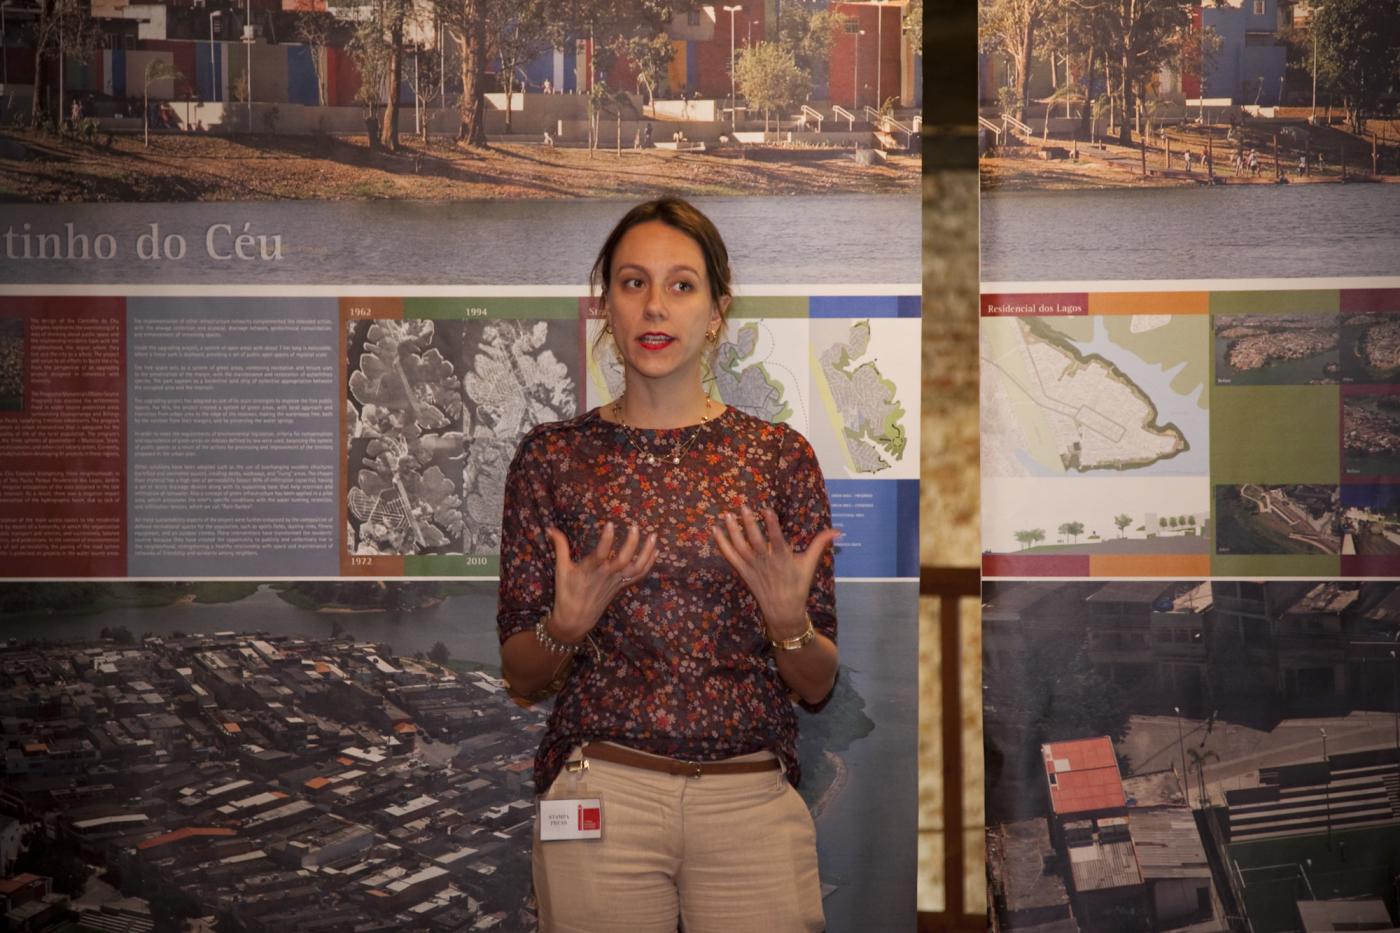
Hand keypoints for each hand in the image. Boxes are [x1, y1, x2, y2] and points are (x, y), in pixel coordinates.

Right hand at [546, 522, 657, 643]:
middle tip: (635, 526)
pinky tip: (655, 550)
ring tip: (654, 535)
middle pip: (622, 559)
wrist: (575, 619)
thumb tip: (551, 528)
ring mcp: (616, 581)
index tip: (610, 524)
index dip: (606, 539)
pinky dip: (649, 563)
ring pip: (635, 567)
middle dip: (631, 543)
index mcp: (590, 570)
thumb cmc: (567, 593)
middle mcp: (606, 575)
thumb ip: (560, 547)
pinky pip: (638, 575)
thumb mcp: (561, 569)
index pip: (600, 553)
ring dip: (646, 552)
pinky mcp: (621, 586)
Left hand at [712, 505, 838, 639]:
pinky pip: (730, 556)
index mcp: (783, 559)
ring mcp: (752, 567)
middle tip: (743, 506)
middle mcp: (766, 562)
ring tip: (727, 514)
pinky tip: (715, 529)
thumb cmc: (797, 585)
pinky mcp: (742, 572)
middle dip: (749, 524)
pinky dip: (722, 543)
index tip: (767, 509)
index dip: (772, 525)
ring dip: (733, 531)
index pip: (777, 539)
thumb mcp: (810, 564)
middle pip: (755, 542)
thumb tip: (838, 530)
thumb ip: (820, 544)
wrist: (783, 611)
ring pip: (740, 547)